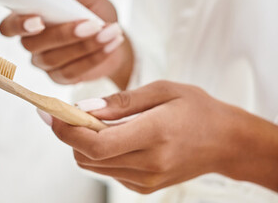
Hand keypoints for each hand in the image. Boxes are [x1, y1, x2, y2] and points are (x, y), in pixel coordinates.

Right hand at [0, 0, 133, 88]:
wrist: (112, 36)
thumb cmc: (94, 13)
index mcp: (29, 20)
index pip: (8, 27)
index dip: (18, 25)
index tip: (38, 20)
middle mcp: (32, 43)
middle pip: (34, 45)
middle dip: (64, 34)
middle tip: (92, 24)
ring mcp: (44, 63)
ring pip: (55, 59)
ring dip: (85, 46)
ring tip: (110, 31)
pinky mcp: (60, 78)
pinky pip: (72, 72)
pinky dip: (94, 58)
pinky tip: (111, 45)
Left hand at [36, 81, 277, 193]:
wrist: (227, 142)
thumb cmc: (197, 109)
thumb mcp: (163, 90)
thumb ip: (121, 101)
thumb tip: (84, 108)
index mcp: (155, 133)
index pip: (95, 144)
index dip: (66, 130)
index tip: (50, 113)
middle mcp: (149, 163)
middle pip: (87, 157)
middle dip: (70, 135)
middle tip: (69, 112)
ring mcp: (147, 179)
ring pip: (93, 166)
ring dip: (84, 144)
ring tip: (97, 122)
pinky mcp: (145, 187)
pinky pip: (108, 171)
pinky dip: (102, 154)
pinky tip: (118, 137)